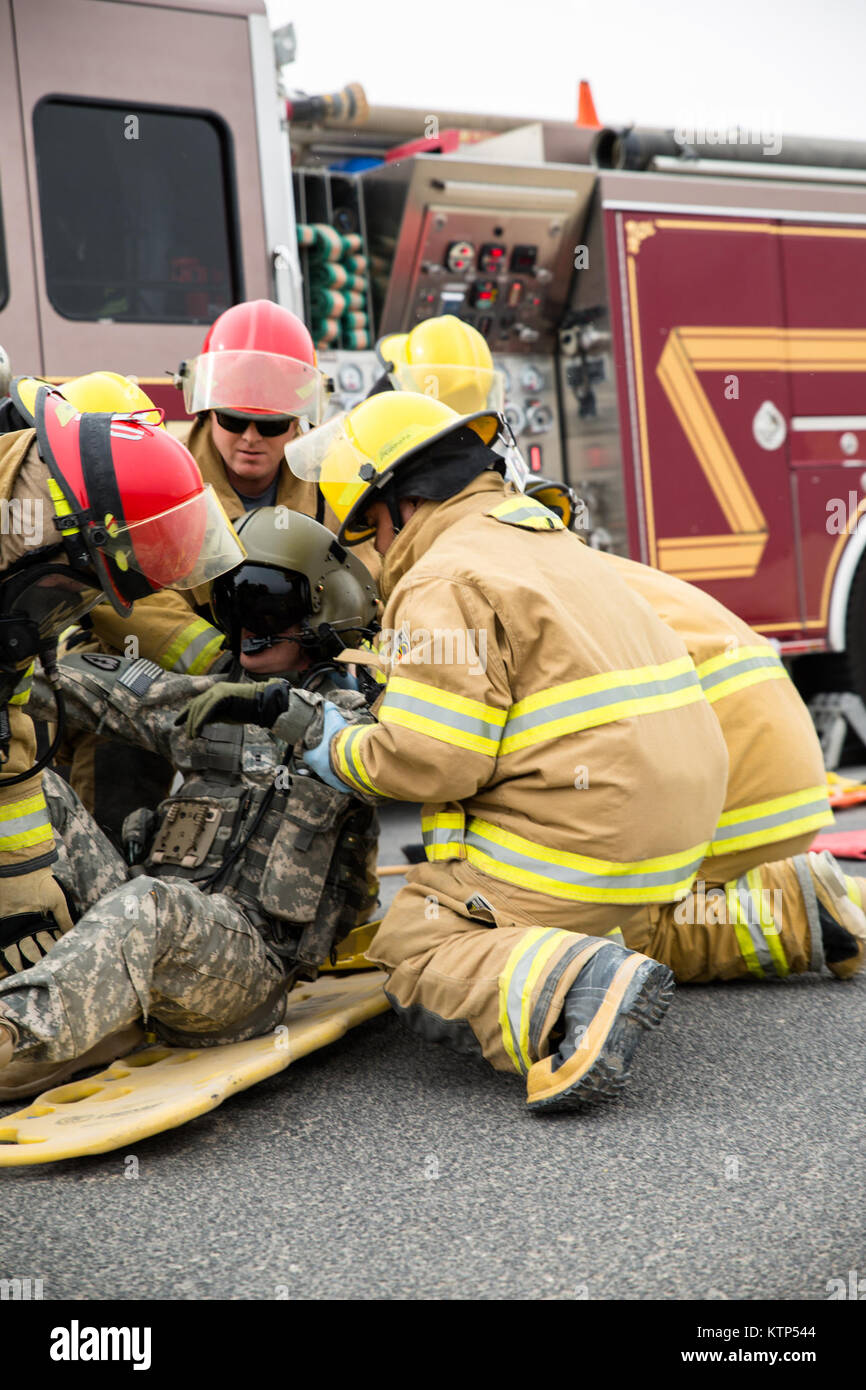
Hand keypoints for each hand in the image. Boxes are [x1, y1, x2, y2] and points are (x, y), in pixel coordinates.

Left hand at [175, 679, 289, 739]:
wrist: (263, 705)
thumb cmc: (247, 711)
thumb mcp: (226, 715)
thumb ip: (213, 716)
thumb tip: (200, 723)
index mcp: (215, 692)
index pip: (196, 702)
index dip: (185, 713)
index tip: (178, 723)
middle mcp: (214, 689)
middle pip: (195, 705)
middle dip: (188, 721)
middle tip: (187, 735)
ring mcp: (218, 691)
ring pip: (199, 707)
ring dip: (194, 723)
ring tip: (192, 736)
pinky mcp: (222, 695)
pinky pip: (207, 709)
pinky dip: (201, 720)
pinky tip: (198, 730)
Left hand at [301, 701, 351, 792]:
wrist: (354, 757)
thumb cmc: (339, 742)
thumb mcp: (334, 722)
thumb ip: (329, 712)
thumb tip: (328, 703)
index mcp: (313, 758)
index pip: (305, 754)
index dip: (307, 749)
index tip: (312, 745)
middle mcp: (320, 771)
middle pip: (319, 766)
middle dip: (324, 760)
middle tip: (331, 753)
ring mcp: (332, 780)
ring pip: (332, 775)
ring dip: (336, 769)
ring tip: (343, 762)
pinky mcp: (343, 785)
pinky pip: (343, 783)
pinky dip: (346, 778)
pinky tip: (352, 772)